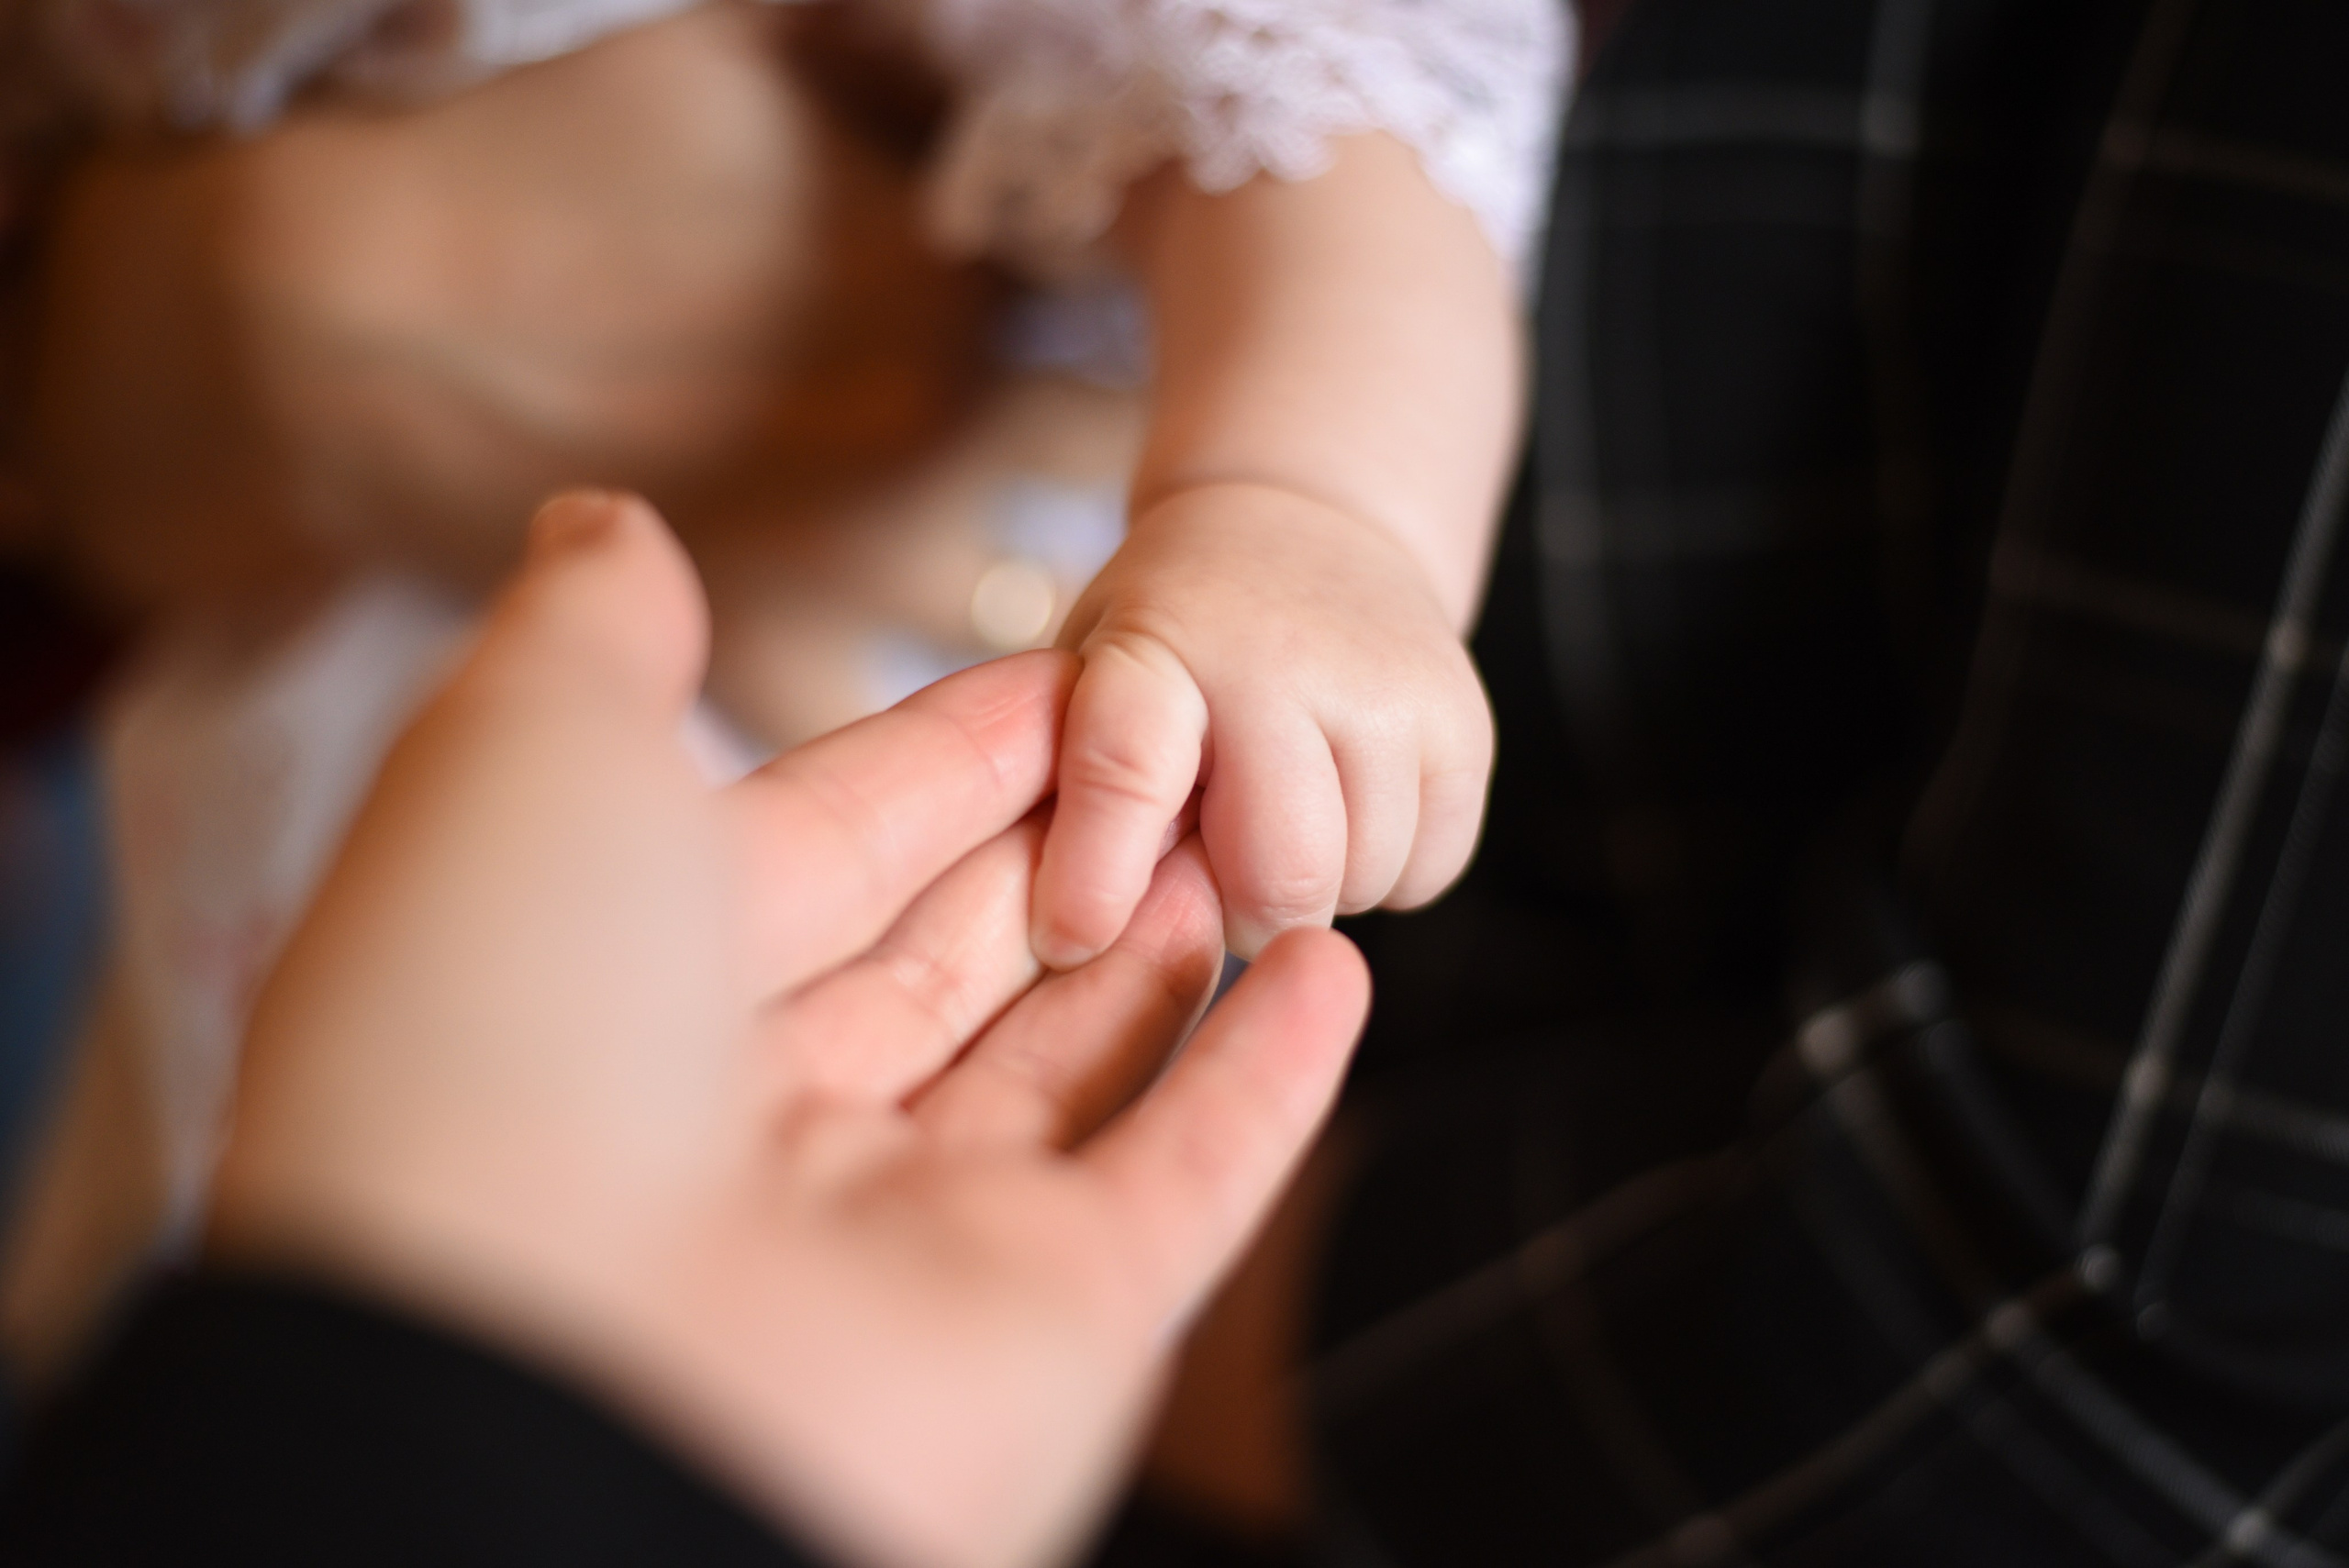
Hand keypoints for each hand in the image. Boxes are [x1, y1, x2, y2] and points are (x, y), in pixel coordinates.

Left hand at [211, 492, 1369, 1567]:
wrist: (540, 1381)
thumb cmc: (500, 1039)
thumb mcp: (521, 764)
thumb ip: (588, 639)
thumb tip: (604, 521)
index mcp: (639, 1001)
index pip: (834, 843)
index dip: (954, 753)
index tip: (1074, 668)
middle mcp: (772, 1130)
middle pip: (957, 954)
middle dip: (1068, 844)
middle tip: (1188, 746)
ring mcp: (918, 1239)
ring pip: (1073, 1066)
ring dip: (1168, 950)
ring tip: (1259, 841)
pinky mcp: (1055, 1328)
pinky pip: (1186, 1179)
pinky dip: (1268, 1080)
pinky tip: (1332, 977)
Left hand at [1032, 481, 1493, 964]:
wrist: (1313, 529)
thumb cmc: (1172, 641)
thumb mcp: (1089, 672)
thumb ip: (1071, 783)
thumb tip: (1074, 933)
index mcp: (1160, 646)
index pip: (1123, 770)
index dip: (1095, 877)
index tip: (1072, 943)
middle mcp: (1284, 660)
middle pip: (1281, 872)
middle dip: (1245, 916)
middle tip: (1222, 885)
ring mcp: (1390, 690)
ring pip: (1362, 882)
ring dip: (1316, 891)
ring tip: (1281, 821)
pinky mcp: (1465, 723)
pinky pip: (1428, 872)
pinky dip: (1386, 874)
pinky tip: (1347, 809)